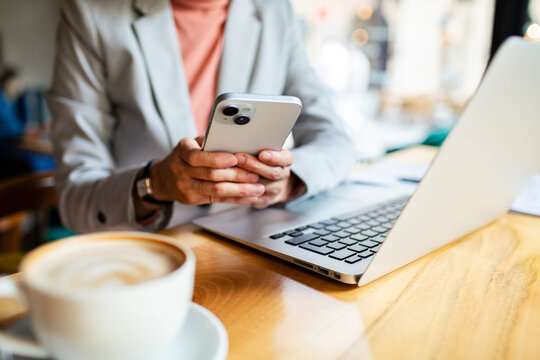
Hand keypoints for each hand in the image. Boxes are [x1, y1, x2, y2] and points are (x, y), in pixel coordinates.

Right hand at [150, 137, 264, 204]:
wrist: (164, 178)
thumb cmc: (185, 156)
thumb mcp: (192, 144)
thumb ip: (209, 143)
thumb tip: (236, 140)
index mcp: (182, 151)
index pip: (197, 156)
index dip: (217, 159)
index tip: (235, 159)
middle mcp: (181, 170)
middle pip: (211, 175)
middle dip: (236, 175)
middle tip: (255, 175)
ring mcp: (185, 187)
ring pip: (216, 190)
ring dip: (240, 190)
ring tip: (258, 188)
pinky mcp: (192, 200)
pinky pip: (217, 200)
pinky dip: (235, 199)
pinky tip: (250, 197)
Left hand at [235, 149, 301, 208]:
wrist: (273, 181)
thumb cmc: (264, 160)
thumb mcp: (266, 149)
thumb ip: (259, 145)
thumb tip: (242, 139)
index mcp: (286, 161)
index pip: (286, 159)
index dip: (275, 157)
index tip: (262, 154)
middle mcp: (283, 175)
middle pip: (273, 173)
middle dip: (254, 165)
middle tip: (239, 158)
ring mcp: (275, 189)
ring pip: (262, 186)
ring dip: (246, 178)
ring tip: (231, 170)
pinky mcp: (265, 200)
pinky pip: (253, 197)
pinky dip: (242, 190)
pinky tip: (231, 183)